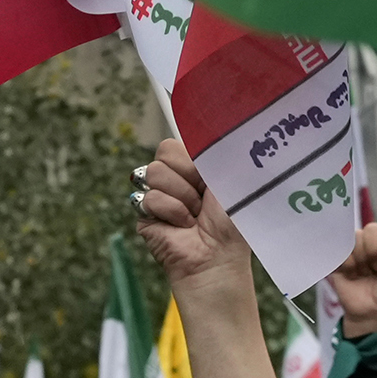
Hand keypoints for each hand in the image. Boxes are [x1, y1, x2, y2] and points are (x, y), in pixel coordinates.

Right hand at [132, 138, 244, 293]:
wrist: (218, 257)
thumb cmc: (231, 224)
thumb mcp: (232, 179)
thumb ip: (219, 151)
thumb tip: (209, 120)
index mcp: (197, 167)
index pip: (180, 140)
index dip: (193, 156)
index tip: (208, 174)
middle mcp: (176, 178)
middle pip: (165, 150)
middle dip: (188, 174)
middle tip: (203, 199)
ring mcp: (158, 195)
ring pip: (155, 172)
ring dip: (182, 196)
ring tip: (194, 216)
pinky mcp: (144, 213)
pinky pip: (149, 197)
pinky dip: (171, 212)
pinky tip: (181, 226)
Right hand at [328, 212, 376, 334]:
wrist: (373, 316)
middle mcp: (373, 246)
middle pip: (370, 230)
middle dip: (375, 252)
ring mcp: (356, 253)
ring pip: (355, 238)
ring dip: (362, 259)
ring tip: (365, 274)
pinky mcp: (340, 261)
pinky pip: (339, 249)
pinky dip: (348, 264)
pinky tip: (352, 275)